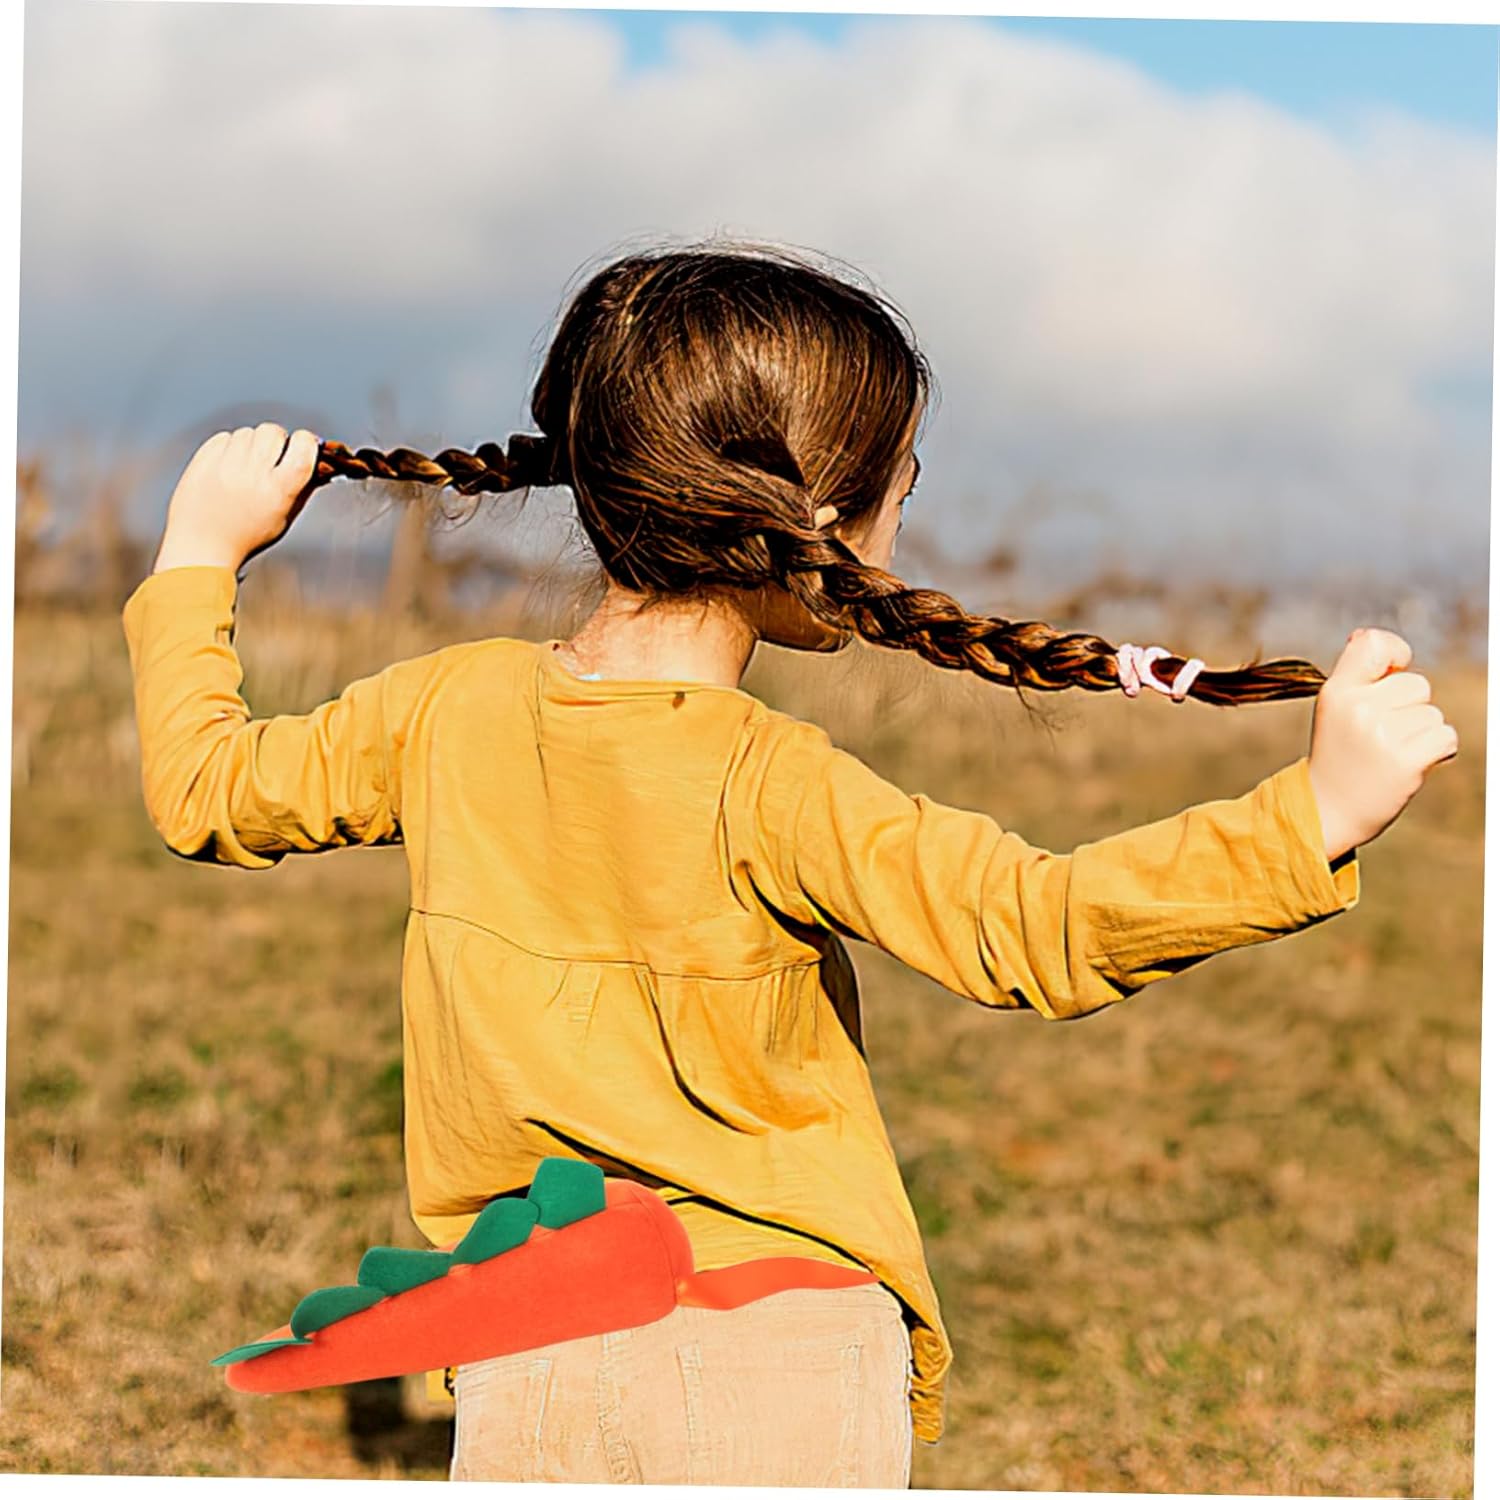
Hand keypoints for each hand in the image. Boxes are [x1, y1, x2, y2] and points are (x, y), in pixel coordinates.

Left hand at [152, 423, 319, 573]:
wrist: (203, 546)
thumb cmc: (246, 536)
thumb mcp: (284, 516)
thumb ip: (304, 487)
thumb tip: (323, 465)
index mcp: (279, 488)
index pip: (303, 444)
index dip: (306, 443)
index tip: (302, 449)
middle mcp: (253, 472)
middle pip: (274, 432)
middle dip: (276, 442)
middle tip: (271, 460)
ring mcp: (225, 463)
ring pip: (248, 432)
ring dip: (251, 445)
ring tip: (245, 469)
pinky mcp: (204, 459)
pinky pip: (224, 437)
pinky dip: (229, 448)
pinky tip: (228, 468)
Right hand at [1306, 627, 1458, 861]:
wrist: (1328, 810)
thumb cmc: (1338, 756)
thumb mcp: (1334, 709)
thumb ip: (1355, 674)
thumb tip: (1369, 636)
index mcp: (1337, 692)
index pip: (1375, 644)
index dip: (1396, 653)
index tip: (1393, 670)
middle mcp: (1357, 709)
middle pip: (1417, 684)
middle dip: (1410, 708)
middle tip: (1382, 735)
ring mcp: (1381, 735)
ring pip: (1431, 714)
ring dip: (1421, 734)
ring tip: (1390, 753)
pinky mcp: (1405, 760)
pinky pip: (1444, 737)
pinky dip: (1436, 751)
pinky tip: (1411, 764)